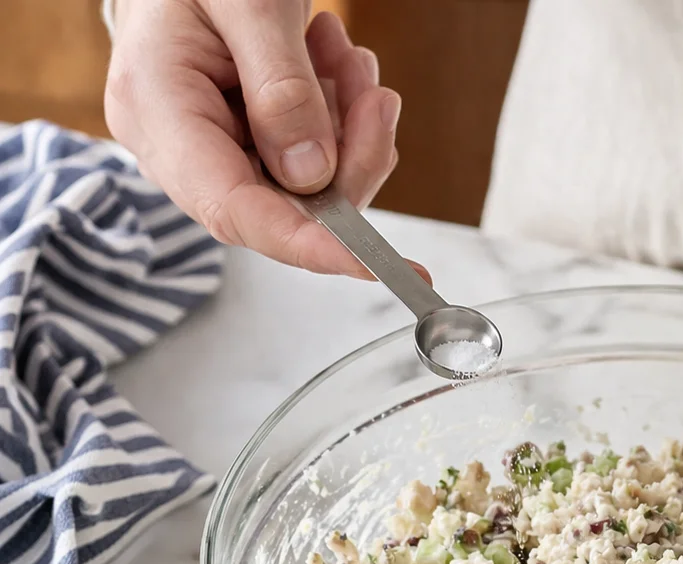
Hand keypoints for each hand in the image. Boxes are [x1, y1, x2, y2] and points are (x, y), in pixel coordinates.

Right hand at [105, 0, 416, 278]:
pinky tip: (333, 68)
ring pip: (309, 191)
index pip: (234, 211)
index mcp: (156, 112)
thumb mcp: (247, 1)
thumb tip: (313, 177)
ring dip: (350, 131)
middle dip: (349, 158)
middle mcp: (177, 150)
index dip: (306, 244)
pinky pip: (310, 168)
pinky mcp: (243, 151)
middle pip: (283, 207)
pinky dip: (341, 123)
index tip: (370, 263)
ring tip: (343, 56)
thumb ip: (282, 87)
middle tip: (372, 93)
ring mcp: (211, 155)